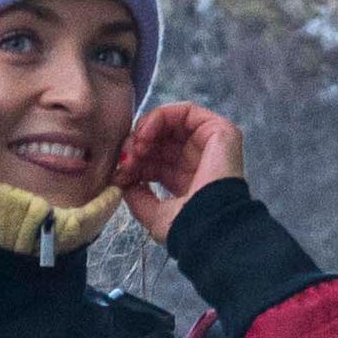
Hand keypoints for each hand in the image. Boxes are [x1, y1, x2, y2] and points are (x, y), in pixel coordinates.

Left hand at [111, 103, 237, 229]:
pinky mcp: (219, 130)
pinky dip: (160, 117)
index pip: (154, 159)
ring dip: (145, 129)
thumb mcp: (154, 215)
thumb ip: (138, 198)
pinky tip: (145, 135)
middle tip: (124, 159)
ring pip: (170, 122)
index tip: (119, 174)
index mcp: (184, 180)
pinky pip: (186, 111)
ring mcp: (209, 143)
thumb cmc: (186, 226)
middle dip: (135, 145)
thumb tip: (123, 184)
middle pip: (159, 139)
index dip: (134, 161)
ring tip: (136, 146)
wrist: (209, 225)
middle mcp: (197, 159)